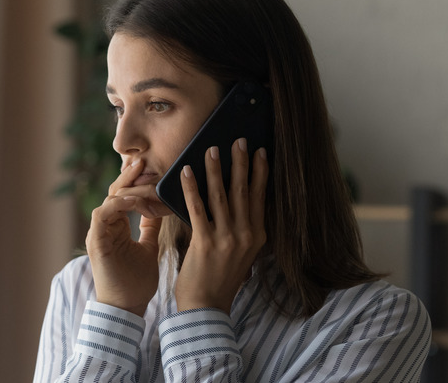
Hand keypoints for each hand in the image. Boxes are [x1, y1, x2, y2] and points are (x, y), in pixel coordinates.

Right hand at [85, 158, 165, 315]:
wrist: (126, 308)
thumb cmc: (137, 282)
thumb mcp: (149, 247)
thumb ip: (150, 227)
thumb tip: (160, 208)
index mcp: (116, 226)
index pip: (124, 195)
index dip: (136, 181)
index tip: (153, 168)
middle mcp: (105, 226)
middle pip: (115, 192)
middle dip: (129, 176)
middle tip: (144, 160)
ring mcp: (98, 233)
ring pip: (109, 199)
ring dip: (127, 188)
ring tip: (144, 179)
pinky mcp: (96, 241)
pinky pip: (102, 214)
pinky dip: (117, 205)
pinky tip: (134, 200)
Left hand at [174, 138, 268, 312]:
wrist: (206, 307)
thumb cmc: (220, 279)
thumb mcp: (241, 254)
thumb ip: (242, 229)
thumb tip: (237, 201)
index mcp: (256, 236)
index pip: (260, 197)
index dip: (260, 172)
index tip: (261, 152)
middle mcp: (246, 235)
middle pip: (243, 191)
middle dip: (241, 162)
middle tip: (239, 140)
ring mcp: (226, 238)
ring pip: (221, 195)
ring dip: (216, 169)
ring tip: (212, 149)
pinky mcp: (205, 242)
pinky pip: (197, 208)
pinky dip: (191, 187)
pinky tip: (186, 171)